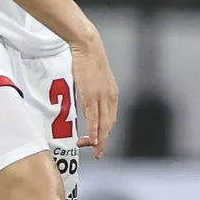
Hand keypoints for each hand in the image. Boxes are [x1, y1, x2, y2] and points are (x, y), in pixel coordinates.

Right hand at [68, 27, 118, 159]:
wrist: (88, 47)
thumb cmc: (89, 61)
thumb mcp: (94, 81)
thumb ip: (93, 96)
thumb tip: (87, 109)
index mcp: (112, 94)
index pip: (111, 119)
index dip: (105, 133)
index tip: (98, 142)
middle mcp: (110, 97)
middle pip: (109, 125)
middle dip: (103, 141)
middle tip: (97, 153)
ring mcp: (102, 97)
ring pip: (103, 124)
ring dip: (98, 140)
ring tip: (94, 150)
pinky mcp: (91, 95)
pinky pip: (94, 118)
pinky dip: (93, 131)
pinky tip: (91, 140)